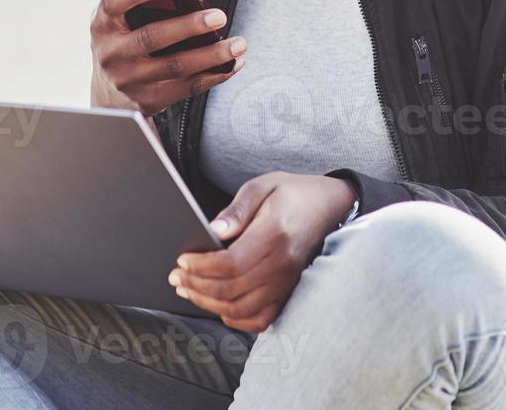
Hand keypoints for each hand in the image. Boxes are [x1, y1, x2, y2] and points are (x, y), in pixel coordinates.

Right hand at [89, 0, 246, 114]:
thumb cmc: (122, 41)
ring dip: (212, 55)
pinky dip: (215, 75)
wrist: (108, 94)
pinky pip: (187, 88)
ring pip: (176, 67)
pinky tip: (233, 63)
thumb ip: (135, 0)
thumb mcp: (116, 20)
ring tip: (239, 43)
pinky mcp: (150, 100)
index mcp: (103, 26)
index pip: (112, 5)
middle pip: (152, 38)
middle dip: (189, 26)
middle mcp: (112, 55)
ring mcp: (131, 81)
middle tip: (219, 16)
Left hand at [168, 172, 356, 331]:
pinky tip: (218, 305)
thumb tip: (214, 230)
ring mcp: (287, 282)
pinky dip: (235, 318)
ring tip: (189, 289)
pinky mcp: (289, 292)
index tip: (182, 260)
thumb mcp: (262, 186)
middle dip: (196, 285)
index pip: (230, 264)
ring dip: (209, 303)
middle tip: (177, 276)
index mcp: (274, 234)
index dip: (201, 267)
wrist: (328, 206)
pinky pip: (260, 319)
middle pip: (231, 290)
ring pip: (241, 309)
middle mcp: (283, 264)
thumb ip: (237, 209)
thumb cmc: (292, 193)